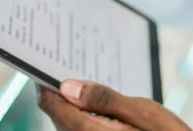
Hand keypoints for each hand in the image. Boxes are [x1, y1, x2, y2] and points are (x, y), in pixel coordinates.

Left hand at [39, 80, 191, 130]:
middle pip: (57, 116)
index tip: (52, 69)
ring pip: (67, 126)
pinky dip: (84, 122)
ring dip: (74, 110)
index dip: (49, 84)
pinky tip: (102, 116)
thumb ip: (105, 99)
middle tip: (78, 78)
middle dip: (64, 96)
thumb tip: (69, 86)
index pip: (52, 104)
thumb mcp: (143, 112)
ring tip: (93, 96)